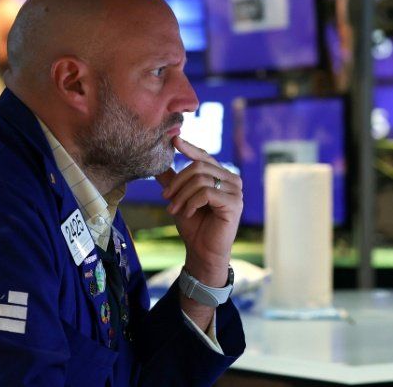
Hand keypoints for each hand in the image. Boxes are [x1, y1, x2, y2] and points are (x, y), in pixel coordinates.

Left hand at [156, 136, 242, 287]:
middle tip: (165, 197)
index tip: (174, 140)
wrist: (202, 251)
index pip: (204, 156)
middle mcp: (232, 180)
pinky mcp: (235, 203)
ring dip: (182, 195)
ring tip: (173, 209)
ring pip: (201, 180)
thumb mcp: (179, 197)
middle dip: (178, 182)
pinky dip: (191, 203)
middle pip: (199, 167)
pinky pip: (206, 193)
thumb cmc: (193, 224)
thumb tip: (157, 162)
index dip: (189, 147)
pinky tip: (188, 213)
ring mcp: (236, 191)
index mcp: (221, 175)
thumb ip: (172, 180)